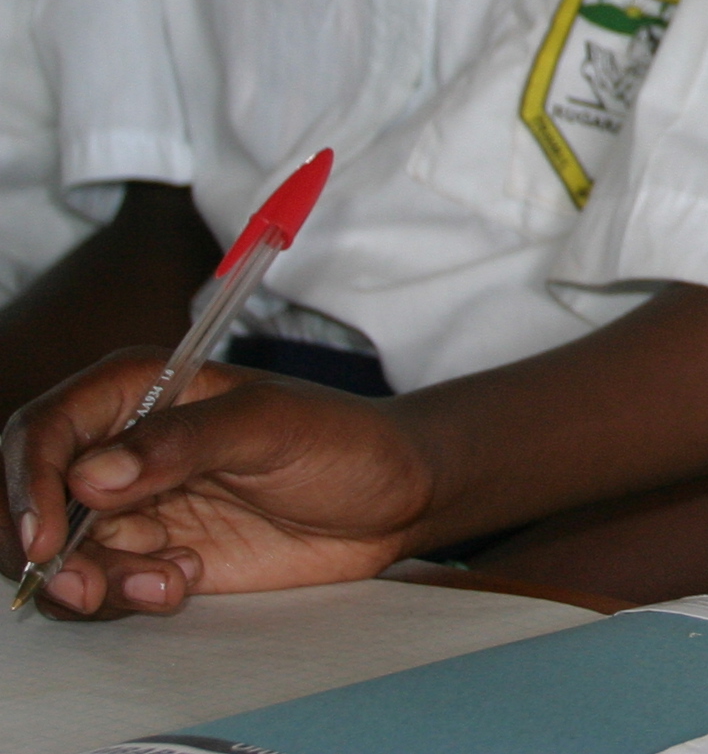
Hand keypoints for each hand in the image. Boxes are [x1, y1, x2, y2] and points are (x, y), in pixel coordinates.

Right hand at [6, 351, 432, 615]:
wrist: (394, 497)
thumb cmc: (344, 439)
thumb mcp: (273, 426)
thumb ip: (183, 443)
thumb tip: (93, 475)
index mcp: (138, 389)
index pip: (45, 430)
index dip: (30, 483)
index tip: (48, 539)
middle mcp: (121, 445)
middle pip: (33, 500)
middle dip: (48, 552)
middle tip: (91, 586)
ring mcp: (133, 504)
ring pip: (62, 554)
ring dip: (96, 583)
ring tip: (172, 582)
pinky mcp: (153, 553)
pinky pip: (101, 585)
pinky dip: (126, 596)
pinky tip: (186, 582)